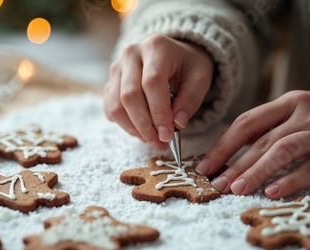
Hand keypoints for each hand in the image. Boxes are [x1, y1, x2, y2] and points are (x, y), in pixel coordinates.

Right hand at [104, 34, 213, 149]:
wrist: (174, 54)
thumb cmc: (188, 66)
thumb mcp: (200, 79)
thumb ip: (190, 101)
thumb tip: (176, 125)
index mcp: (156, 47)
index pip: (152, 83)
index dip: (158, 112)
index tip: (167, 134)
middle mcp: (131, 54)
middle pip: (129, 95)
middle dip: (144, 125)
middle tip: (159, 143)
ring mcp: (117, 67)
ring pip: (116, 105)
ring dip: (133, 128)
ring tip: (151, 140)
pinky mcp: (110, 82)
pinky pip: (109, 108)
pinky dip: (123, 124)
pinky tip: (141, 130)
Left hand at [196, 90, 309, 198]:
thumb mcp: (297, 111)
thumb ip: (268, 126)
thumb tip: (228, 149)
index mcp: (288, 103)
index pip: (247, 123)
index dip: (224, 145)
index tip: (206, 165)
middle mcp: (304, 116)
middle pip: (262, 141)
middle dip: (235, 165)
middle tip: (217, 185)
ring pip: (283, 152)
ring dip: (257, 172)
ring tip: (238, 190)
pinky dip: (290, 180)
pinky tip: (273, 192)